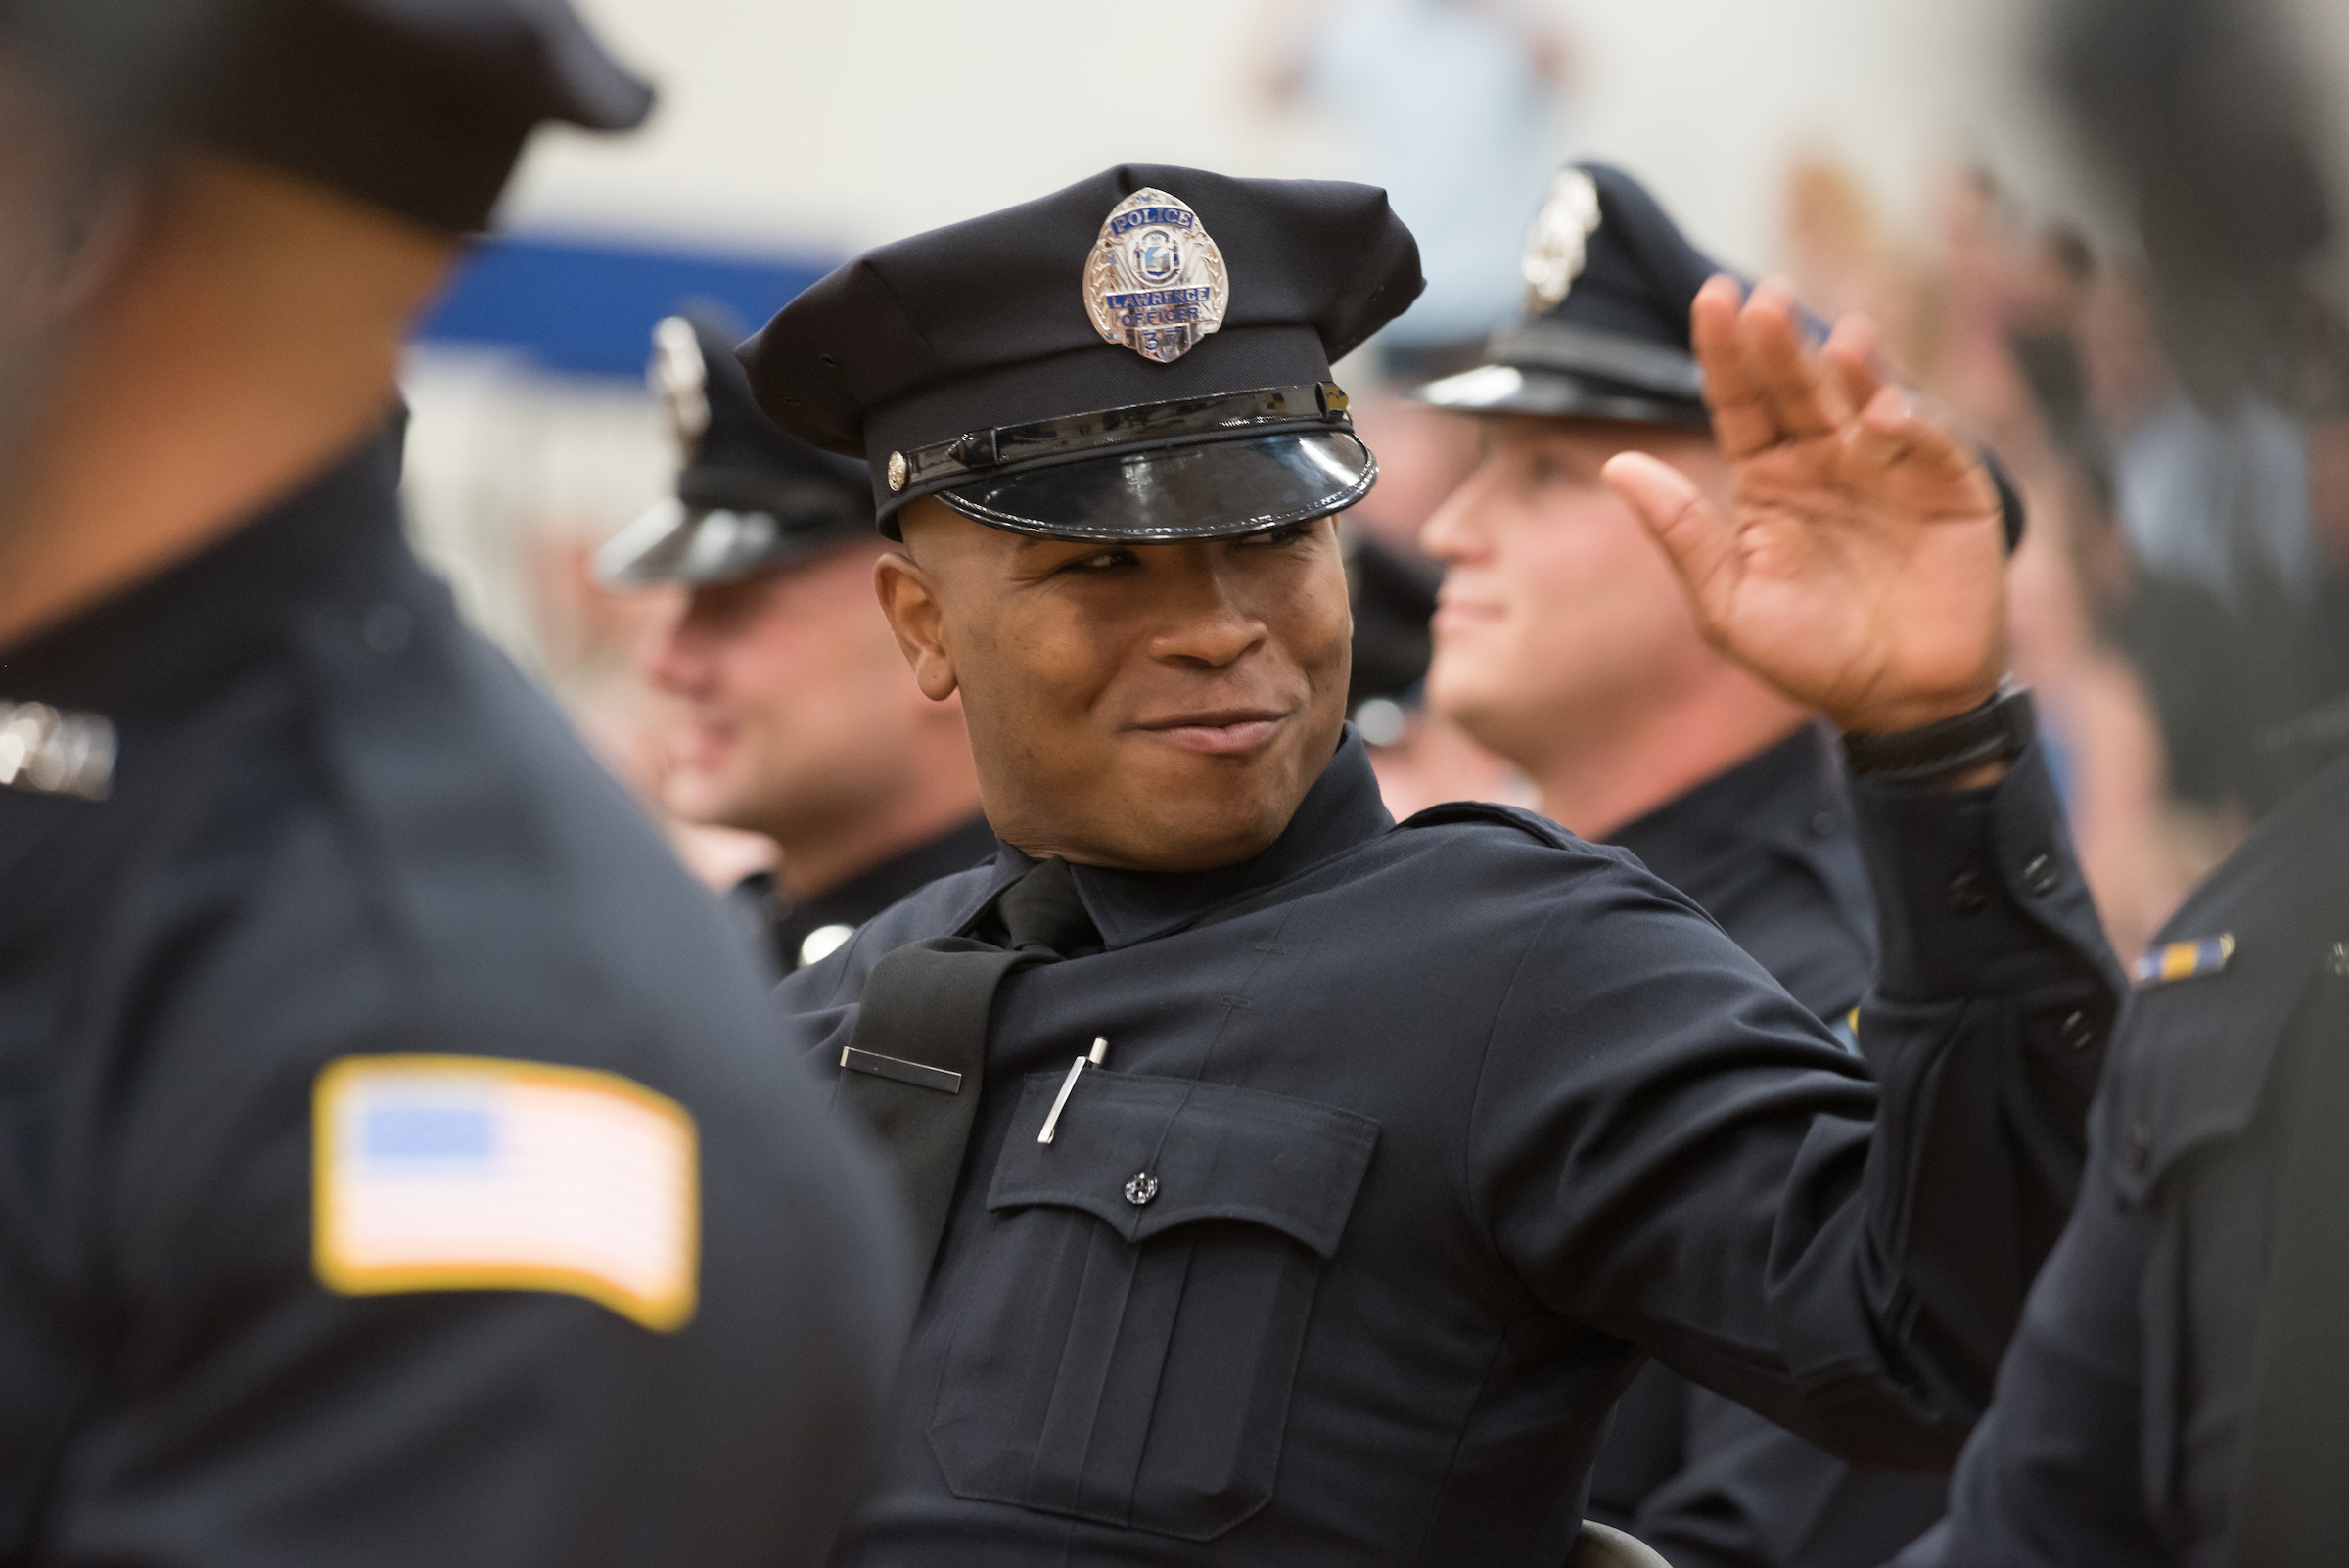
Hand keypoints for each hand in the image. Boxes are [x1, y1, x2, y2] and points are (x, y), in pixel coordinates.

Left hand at [1602, 276, 2008, 734]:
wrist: (1896, 705)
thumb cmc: (1806, 657)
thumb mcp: (1727, 604)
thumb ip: (1680, 533)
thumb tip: (1615, 466)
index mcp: (1768, 480)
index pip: (1741, 404)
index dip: (1726, 354)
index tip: (1711, 300)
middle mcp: (1827, 461)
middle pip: (1798, 389)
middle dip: (1782, 344)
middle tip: (1764, 299)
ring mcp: (1890, 470)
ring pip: (1867, 401)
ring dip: (1853, 368)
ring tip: (1835, 338)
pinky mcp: (1951, 489)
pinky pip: (1930, 447)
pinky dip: (1911, 425)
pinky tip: (1882, 415)